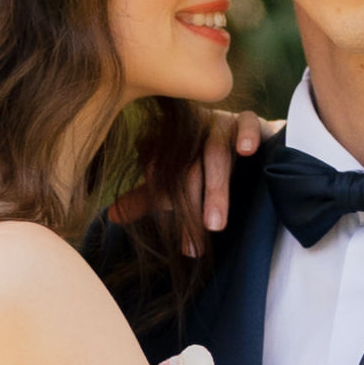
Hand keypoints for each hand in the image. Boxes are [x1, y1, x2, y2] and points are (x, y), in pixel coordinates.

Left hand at [110, 104, 267, 247]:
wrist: (250, 146)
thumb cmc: (206, 167)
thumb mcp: (176, 187)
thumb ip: (148, 199)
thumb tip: (113, 215)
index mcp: (165, 142)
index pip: (156, 172)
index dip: (162, 203)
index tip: (179, 240)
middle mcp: (188, 130)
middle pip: (185, 168)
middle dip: (189, 208)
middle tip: (193, 246)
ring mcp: (217, 122)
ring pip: (215, 151)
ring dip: (215, 189)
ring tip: (215, 224)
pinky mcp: (248, 118)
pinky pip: (248, 121)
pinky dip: (247, 134)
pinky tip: (247, 151)